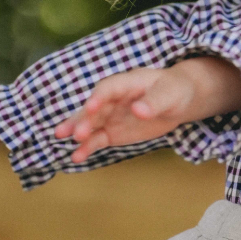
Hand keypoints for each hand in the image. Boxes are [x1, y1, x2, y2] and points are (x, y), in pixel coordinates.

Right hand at [55, 57, 240, 163]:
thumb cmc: (175, 90)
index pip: (108, 88)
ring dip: (78, 131)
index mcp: (126, 83)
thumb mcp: (170, 94)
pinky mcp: (112, 131)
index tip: (91, 107)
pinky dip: (87, 147)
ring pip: (90, 123)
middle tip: (76, 132)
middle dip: (84, 119)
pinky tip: (76, 156)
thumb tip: (138, 110)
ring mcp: (111, 115)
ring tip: (61, 139)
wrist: (178, 100)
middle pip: (94, 108)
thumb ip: (154, 102)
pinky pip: (97, 139)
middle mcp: (113, 98)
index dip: (99, 97)